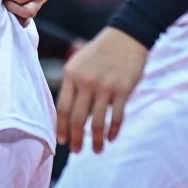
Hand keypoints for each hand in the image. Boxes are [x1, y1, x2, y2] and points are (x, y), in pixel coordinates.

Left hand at [56, 27, 147, 153]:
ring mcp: (105, 86)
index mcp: (71, 74)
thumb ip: (73, 85)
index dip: (61, 127)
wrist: (126, 36)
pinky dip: (113, 131)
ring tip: (96, 150)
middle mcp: (86, 81)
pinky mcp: (123, 90)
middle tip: (76, 150)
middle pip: (77, 118)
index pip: (62, 107)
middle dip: (76, 138)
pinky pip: (116, 117)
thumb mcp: (79, 63)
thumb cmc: (100, 52)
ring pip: (97, 122)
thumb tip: (69, 115)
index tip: (62, 141)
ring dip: (96, 140)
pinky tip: (110, 138)